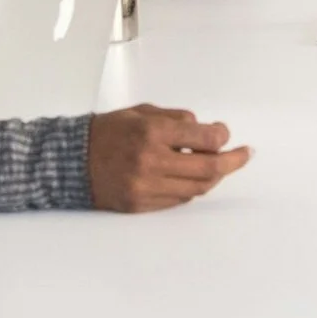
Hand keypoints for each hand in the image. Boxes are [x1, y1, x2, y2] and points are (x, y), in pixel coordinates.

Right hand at [88, 104, 250, 211]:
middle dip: (233, 161)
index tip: (225, 133)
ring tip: (220, 166)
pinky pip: (179, 200)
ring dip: (214, 177)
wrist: (70, 161)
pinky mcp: (141, 205)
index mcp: (151, 133)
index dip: (222, 136)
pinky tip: (193, 177)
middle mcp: (151, 162)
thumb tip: (208, 132)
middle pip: (208, 168)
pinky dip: (191, 188)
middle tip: (245, 154)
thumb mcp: (141, 112)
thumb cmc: (107, 131)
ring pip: (197, 188)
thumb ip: (176, 119)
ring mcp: (146, 187)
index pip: (204, 138)